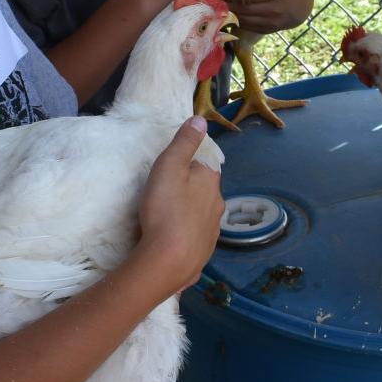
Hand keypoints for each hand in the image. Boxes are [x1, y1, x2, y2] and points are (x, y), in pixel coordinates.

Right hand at [137, 116, 223, 290]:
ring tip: (166, 218)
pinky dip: (186, 237)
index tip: (171, 171)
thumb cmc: (165, 209)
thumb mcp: (169, 167)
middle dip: (189, 191)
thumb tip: (201, 120)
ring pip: (201, 216)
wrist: (168, 261)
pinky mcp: (203, 253)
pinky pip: (194, 239)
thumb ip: (184, 143)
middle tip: (164, 194)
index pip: (205, 166)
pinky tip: (172, 241)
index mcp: (211, 183)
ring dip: (188, 214)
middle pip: (204, 192)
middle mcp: (218, 206)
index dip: (189, 166)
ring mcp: (213, 232)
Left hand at [232, 0, 312, 34]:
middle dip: (226, 3)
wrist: (304, 7)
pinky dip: (235, 20)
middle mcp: (274, 11)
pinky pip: (246, 26)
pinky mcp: (265, 29)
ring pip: (243, 20)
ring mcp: (270, 22)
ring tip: (213, 3)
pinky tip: (224, 12)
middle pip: (243, 10)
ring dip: (228, 13)